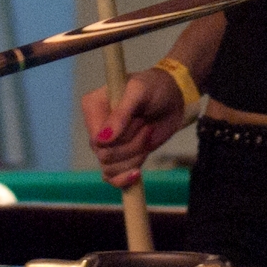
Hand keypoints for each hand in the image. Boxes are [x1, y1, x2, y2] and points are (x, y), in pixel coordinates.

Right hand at [82, 67, 193, 186]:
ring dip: (136, 156)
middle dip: (132, 145)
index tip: (138, 119)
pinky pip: (112, 178)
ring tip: (148, 135)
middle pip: (105, 156)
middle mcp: (96, 127)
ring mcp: (108, 144)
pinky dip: (125, 178)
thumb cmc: (154, 88)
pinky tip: (137, 173)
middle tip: (147, 125)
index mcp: (93, 107)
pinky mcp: (121, 157)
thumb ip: (120, 114)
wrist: (174, 99)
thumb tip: (101, 141)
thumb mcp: (139, 92)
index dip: (118, 138)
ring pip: (111, 169)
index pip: (96, 139)